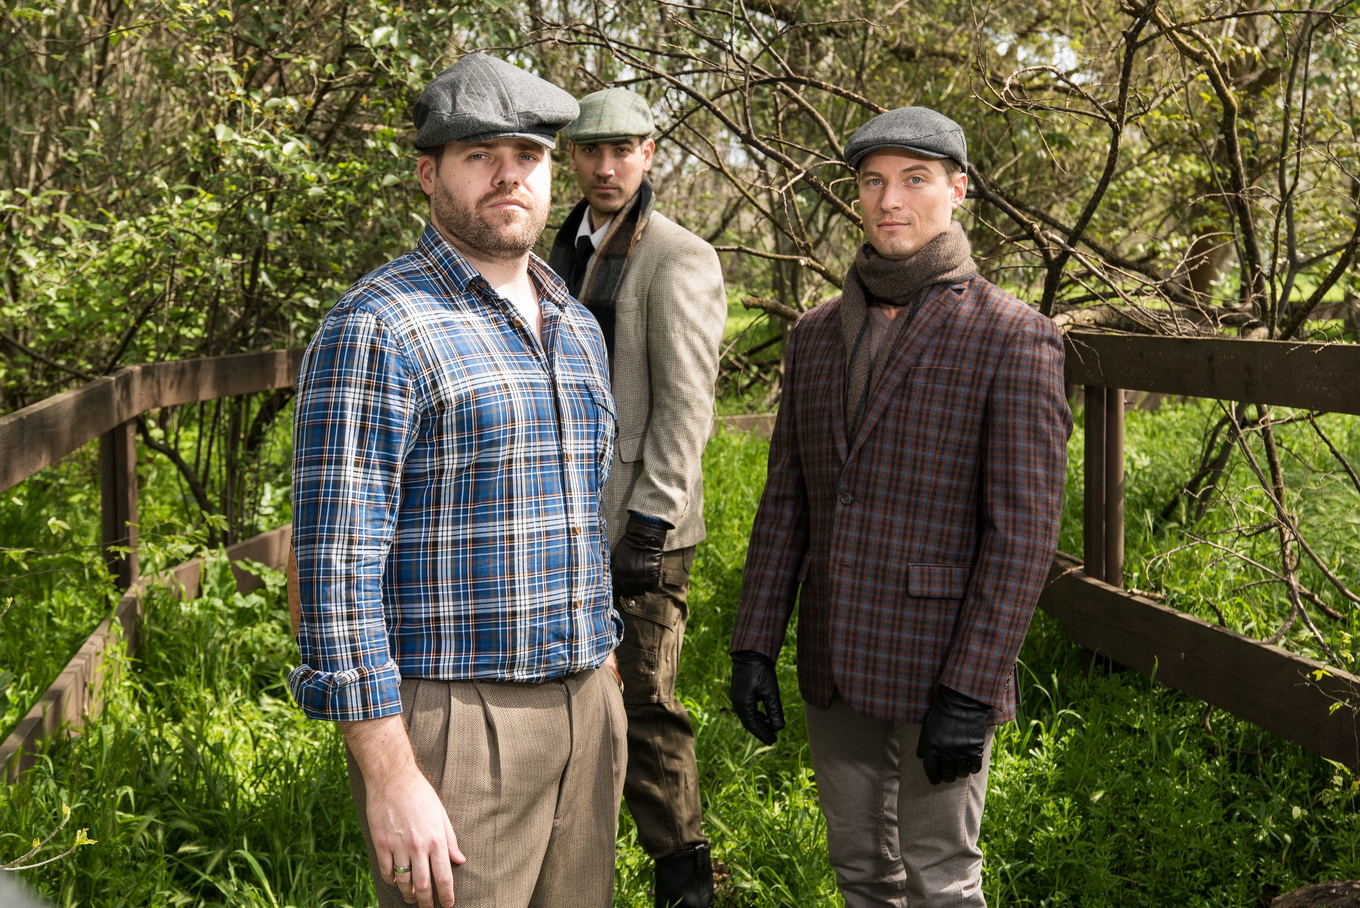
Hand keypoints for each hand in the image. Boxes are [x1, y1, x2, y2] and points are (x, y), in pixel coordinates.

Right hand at [343, 717, 465, 906]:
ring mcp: (398, 846)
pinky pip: (387, 871)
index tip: (448, 904)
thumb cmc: (421, 795)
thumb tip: (460, 861)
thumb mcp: (441, 815)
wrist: (393, 778)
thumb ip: (451, 840)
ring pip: (403, 882)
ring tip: (412, 898)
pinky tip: (396, 881)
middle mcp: (418, 846)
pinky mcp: (381, 843)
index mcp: (436, 839)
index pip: (444, 877)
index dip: (446, 895)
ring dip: (408, 895)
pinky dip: (391, 881)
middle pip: (423, 885)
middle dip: (427, 902)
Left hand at [612, 513, 670, 597]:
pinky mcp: (653, 577)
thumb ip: (612, 569)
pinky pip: (651, 588)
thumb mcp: (614, 556)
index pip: (616, 592)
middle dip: (628, 590)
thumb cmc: (627, 545)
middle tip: (630, 585)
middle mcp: (629, 580)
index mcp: (618, 575)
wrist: (643, 538)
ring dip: (639, 588)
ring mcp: (641, 580)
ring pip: (639, 592)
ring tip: (639, 581)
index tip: (620, 589)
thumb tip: (609, 578)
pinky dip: (649, 585)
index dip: (618, 591)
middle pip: (628, 594)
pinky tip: (647, 578)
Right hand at [729, 651, 784, 745]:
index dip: (763, 735)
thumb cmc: (761, 671)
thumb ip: (774, 711)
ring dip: (759, 723)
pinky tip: (764, 716)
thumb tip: (779, 729)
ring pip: (747, 716)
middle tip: (773, 739)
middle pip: (749, 722)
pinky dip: (756, 714)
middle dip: (761, 731)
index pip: (752, 726)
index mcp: (743, 704)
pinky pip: (746, 708)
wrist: (750, 653)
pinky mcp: (739, 691)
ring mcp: (736, 696)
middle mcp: (737, 702)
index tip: (773, 742)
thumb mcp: (770, 692)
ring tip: (770, 730)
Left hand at [916, 685, 989, 784]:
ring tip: (960, 770)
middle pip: (947, 773)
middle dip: (947, 776)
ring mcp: (961, 751)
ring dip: (960, 773)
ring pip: (961, 772)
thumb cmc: (942, 712)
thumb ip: (923, 743)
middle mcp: (945, 752)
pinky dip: (973, 769)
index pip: (931, 769)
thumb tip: (919, 757)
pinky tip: (971, 766)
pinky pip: (975, 767)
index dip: (933, 777)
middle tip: (949, 776)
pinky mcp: (975, 749)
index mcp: (931, 746)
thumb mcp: (927, 726)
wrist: (961, 701)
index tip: (936, 781)